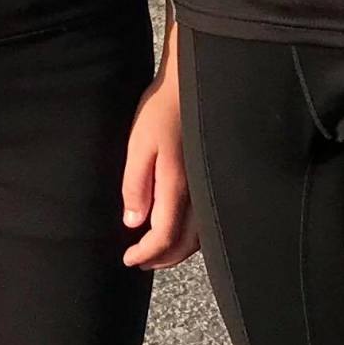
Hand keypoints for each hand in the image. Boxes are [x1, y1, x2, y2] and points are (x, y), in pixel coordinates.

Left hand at [122, 54, 196, 269]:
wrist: (195, 83)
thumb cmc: (163, 110)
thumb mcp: (139, 145)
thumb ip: (136, 185)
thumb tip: (133, 222)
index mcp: (178, 186)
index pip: (164, 237)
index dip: (146, 253)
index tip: (129, 259)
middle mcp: (200, 193)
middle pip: (185, 244)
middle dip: (162, 258)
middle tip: (140, 261)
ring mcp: (211, 186)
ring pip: (200, 236)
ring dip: (178, 249)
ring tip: (157, 250)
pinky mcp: (215, 178)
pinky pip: (207, 220)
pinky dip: (192, 234)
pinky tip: (179, 227)